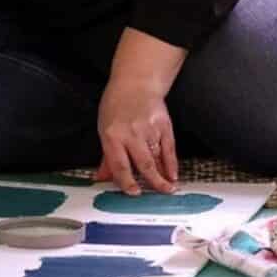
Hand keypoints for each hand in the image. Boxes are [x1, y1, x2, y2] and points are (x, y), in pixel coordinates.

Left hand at [94, 79, 178, 194]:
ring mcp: (150, 129)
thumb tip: (102, 178)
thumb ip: (107, 156)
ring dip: (163, 176)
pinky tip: (173, 174)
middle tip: (157, 194)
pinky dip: (172, 163)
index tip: (133, 192)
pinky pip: (169, 149)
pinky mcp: (164, 125)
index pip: (120, 165)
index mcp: (112, 136)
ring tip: (167, 189)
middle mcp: (131, 134)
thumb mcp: (105, 128)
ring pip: (157, 158)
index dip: (127, 182)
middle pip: (143, 164)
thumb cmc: (116, 105)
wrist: (135, 82)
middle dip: (151, 182)